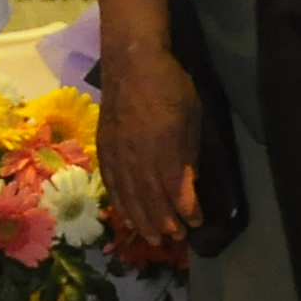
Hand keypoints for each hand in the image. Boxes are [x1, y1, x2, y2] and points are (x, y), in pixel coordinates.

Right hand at [96, 41, 202, 253]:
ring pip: (128, 195)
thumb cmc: (169, 85)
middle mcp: (137, 157)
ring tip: (151, 237)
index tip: (196, 222)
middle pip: (149, 199)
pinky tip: (125, 215)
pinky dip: (119, 202)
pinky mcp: (104, 148)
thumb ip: (187, 153)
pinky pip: (110, 182)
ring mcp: (117, 153)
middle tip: (173, 239)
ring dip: (140, 219)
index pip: (176, 190)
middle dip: (163, 222)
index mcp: (163, 148)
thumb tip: (188, 182)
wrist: (131, 61)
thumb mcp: (191, 117)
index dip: (187, 210)